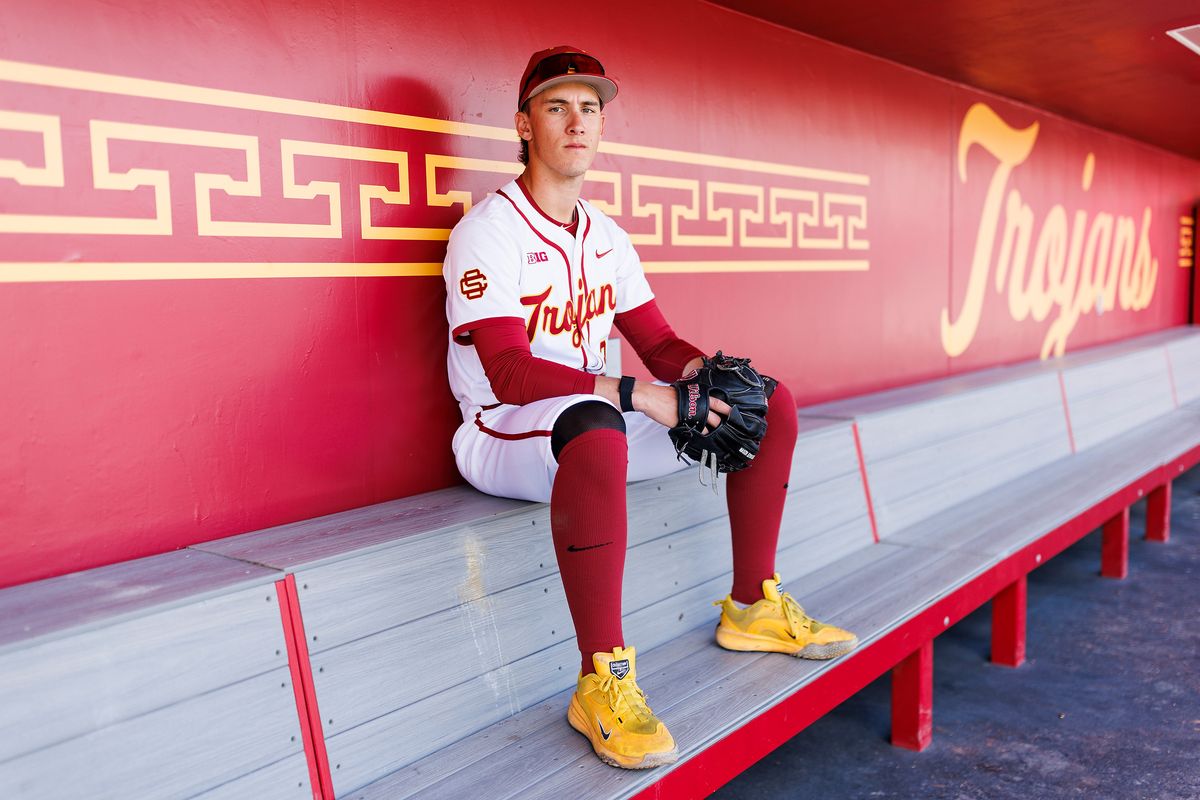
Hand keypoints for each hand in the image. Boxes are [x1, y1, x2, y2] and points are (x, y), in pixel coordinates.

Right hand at [594, 375, 728, 429]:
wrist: (652, 398)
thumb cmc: (665, 395)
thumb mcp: (683, 393)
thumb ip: (693, 400)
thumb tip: (698, 407)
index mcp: (700, 395)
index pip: (719, 403)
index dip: (727, 410)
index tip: (734, 415)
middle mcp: (699, 404)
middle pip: (717, 417)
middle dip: (723, 425)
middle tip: (728, 430)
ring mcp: (693, 414)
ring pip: (710, 426)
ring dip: (714, 432)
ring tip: (717, 436)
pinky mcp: (686, 422)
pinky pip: (699, 431)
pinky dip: (703, 435)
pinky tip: (704, 437)